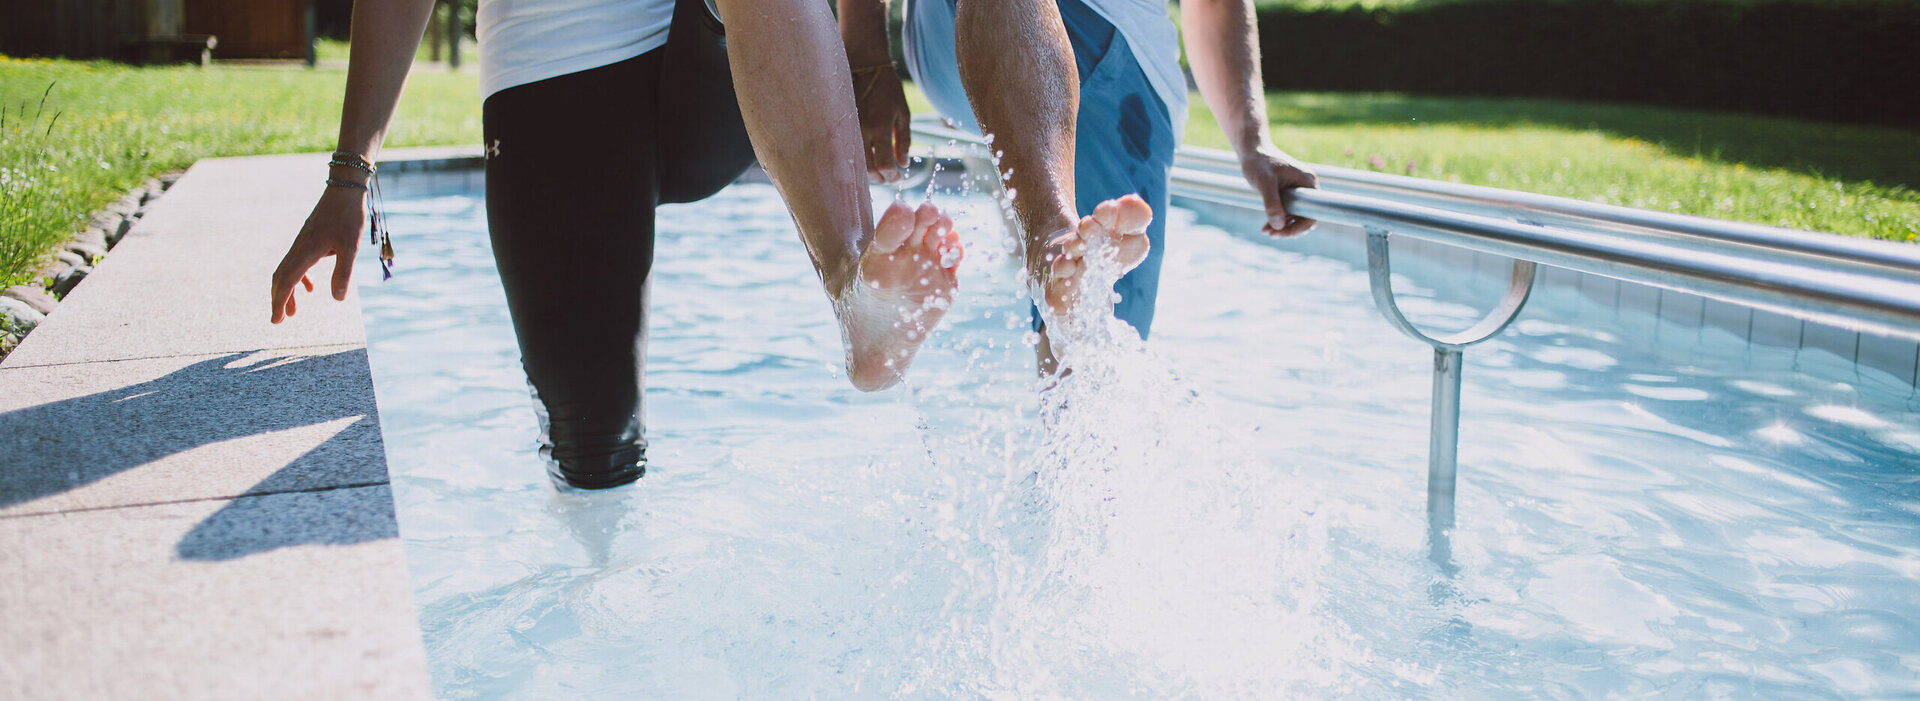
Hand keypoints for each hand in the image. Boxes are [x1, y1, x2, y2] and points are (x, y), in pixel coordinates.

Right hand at [270, 186, 366, 322]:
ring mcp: (302, 243)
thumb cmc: (349, 217)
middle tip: (279, 320)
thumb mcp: (351, 247)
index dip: (279, 302)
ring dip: (287, 291)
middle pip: (281, 278)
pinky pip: (296, 262)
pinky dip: (298, 278)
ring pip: (287, 270)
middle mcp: (299, 248)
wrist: (344, 190)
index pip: (287, 282)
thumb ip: (343, 273)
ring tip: (292, 311)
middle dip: (278, 300)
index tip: (275, 320)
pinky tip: (309, 287)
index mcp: (306, 252)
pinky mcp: (308, 239)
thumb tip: (337, 298)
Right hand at [854, 65, 911, 183]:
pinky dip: (855, 160)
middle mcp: (861, 130)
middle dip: (880, 179)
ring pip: (853, 163)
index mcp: (879, 127)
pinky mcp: (837, 125)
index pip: (884, 165)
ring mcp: (847, 128)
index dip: (892, 176)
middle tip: (888, 178)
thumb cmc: (888, 87)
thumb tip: (903, 164)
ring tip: (877, 172)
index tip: (898, 178)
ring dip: (867, 173)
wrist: (864, 63)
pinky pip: (845, 150)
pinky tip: (864, 160)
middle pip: (867, 170)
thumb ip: (904, 140)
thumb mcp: (903, 112)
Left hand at [1239, 147, 1318, 237]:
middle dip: (1289, 228)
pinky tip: (1266, 226)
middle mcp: (1306, 186)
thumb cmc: (1258, 163)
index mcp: (1307, 183)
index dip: (1299, 227)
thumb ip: (1272, 203)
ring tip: (1266, 231)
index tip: (1283, 233)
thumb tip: (1279, 225)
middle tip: (1271, 234)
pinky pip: (1289, 210)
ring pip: (1296, 215)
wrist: (1251, 150)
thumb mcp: (1264, 183)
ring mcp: (1298, 189)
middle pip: (1305, 216)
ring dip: (1282, 226)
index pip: (1312, 212)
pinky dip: (1278, 219)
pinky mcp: (1289, 192)